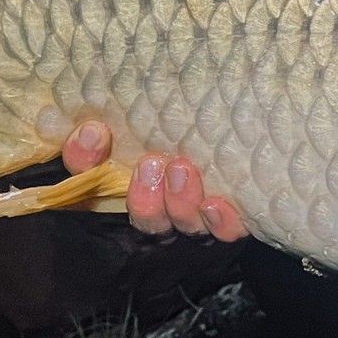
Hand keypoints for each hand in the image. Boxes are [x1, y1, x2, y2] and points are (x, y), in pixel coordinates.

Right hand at [62, 122, 247, 240]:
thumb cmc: (187, 109)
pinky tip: (215, 204)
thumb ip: (117, 115)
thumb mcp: (147, 107)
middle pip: (144, 218)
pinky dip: (220, 221)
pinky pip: (225, 230)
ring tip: (181, 169)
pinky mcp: (232, 217)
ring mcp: (197, 213)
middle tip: (148, 164)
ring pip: (182, 224)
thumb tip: (92, 125)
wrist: (251, 110)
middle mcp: (161, 204)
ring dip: (179, 202)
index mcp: (129, 177)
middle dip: (143, 198)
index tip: (94, 132)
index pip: (92, 179)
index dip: (86, 160)